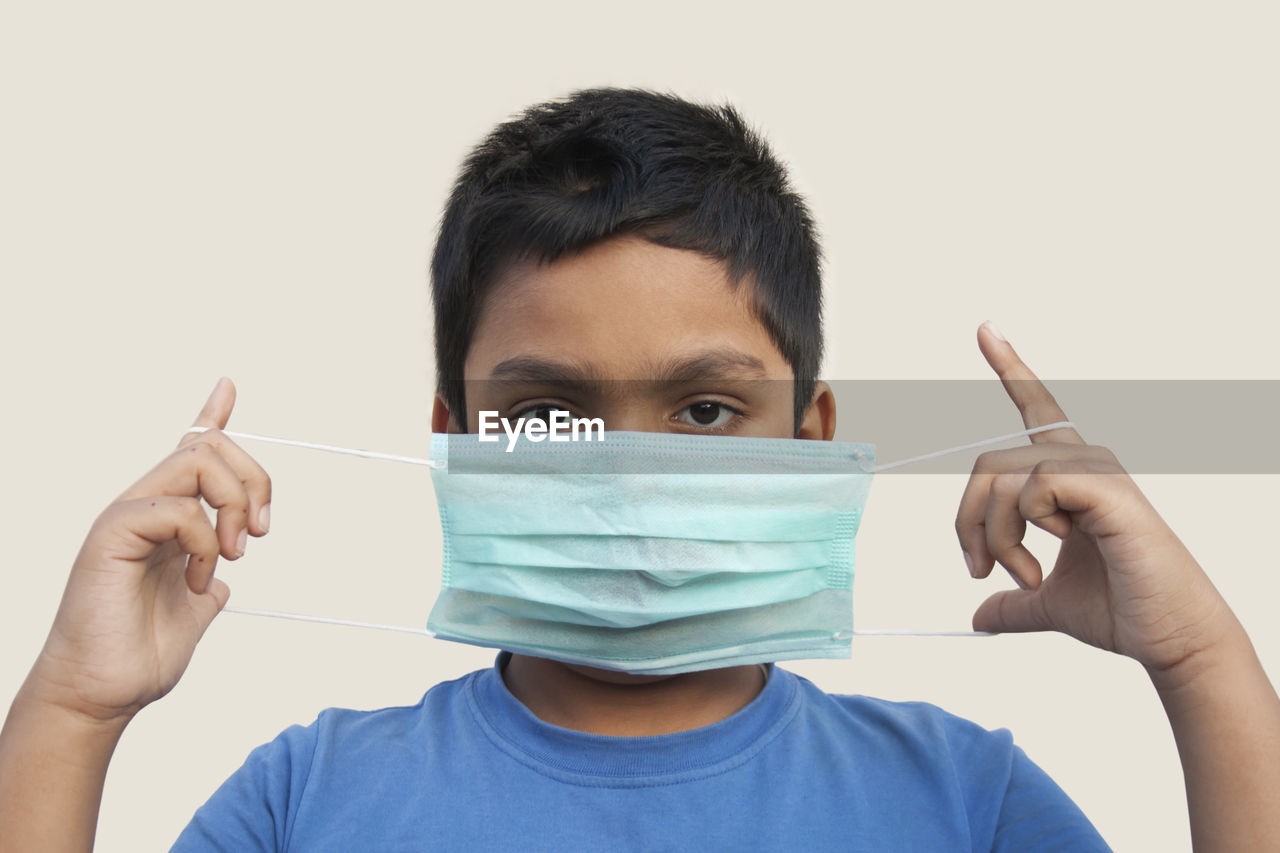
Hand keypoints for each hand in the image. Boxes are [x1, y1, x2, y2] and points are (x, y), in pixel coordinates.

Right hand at [29, 378, 270, 723]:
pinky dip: (205, 541)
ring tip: (233, 555)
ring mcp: (127, 517)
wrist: (102, 693)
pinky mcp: (114, 533)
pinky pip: (178, 508)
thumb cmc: (136, 656)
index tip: (228, 387)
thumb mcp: (192, 612)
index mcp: (165, 520)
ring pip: (196, 462)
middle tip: (259, 536)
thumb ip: (205, 587)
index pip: (187, 452)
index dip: (210, 416)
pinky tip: (197, 577)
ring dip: (234, 505)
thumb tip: (219, 587)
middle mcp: (145, 509)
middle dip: (253, 481)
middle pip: (209, 447)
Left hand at [956, 323, 1235, 681]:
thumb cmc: (1123, 610)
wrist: (1169, 638)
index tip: (986, 329)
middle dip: (967, 521)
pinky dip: (1028, 526)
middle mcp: (1085, 461)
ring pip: (1004, 479)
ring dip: (997, 538)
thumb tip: (980, 618)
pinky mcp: (1108, 489)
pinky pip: (1036, 485)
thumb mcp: (1047, 603)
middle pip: (988, 463)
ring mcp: (1099, 471)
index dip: (1011, 369)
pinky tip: (1059, 551)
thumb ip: (1013, 602)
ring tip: (1024, 576)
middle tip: (976, 570)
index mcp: (1070, 475)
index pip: (1036, 411)